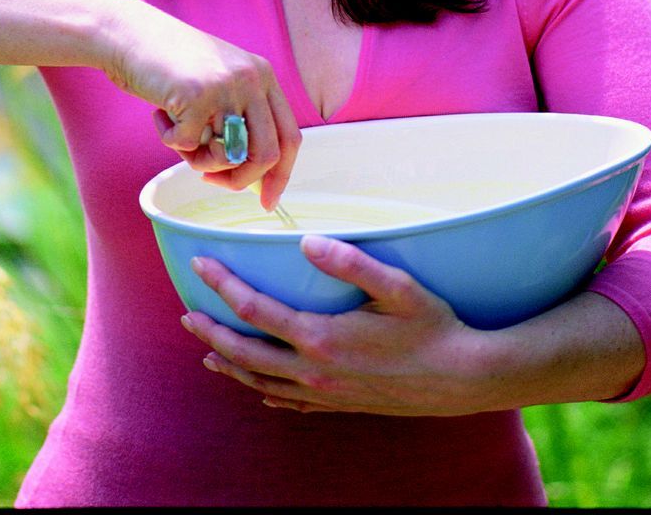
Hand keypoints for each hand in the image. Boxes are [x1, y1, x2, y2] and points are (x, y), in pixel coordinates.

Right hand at [98, 0, 300, 206]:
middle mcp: (252, 79)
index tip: (266, 201)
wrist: (129, 34)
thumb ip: (239, 119)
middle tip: (211, 180)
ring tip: (178, 134)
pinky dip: (169, 139)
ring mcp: (227, 86)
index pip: (289, 136)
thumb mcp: (219, 82)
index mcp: (263, 76)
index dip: (280, 175)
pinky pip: (187, 147)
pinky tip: (160, 113)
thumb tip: (252, 176)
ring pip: (227, 157)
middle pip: (266, 154)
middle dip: (240, 180)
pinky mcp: (197, 96)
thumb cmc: (169, 64)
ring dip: (198, 160)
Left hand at [180, 235, 499, 415]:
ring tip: (208, 352)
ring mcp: (327, 395)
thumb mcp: (397, 286)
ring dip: (231, 365)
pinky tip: (260, 392)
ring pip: (263, 384)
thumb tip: (305, 243)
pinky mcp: (342, 407)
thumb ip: (350, 262)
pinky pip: (290, 405)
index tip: (200, 265)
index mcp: (321, 338)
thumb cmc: (432, 326)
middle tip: (186, 315)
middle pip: (246, 354)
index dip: (222, 286)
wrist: (463, 378)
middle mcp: (316, 373)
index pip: (255, 310)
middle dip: (212, 332)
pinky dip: (266, 394)